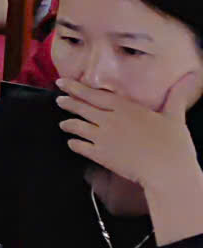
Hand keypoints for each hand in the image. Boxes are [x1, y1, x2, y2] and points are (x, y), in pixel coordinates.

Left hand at [58, 79, 202, 196]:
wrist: (167, 171)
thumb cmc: (173, 144)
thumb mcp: (174, 116)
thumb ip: (176, 96)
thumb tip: (192, 75)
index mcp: (125, 108)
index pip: (94, 94)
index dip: (76, 88)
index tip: (62, 83)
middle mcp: (109, 119)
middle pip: (81, 108)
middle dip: (68, 102)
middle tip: (58, 99)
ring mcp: (102, 137)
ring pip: (76, 126)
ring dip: (68, 123)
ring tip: (63, 122)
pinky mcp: (100, 155)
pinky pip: (79, 146)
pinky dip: (73, 143)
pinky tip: (72, 142)